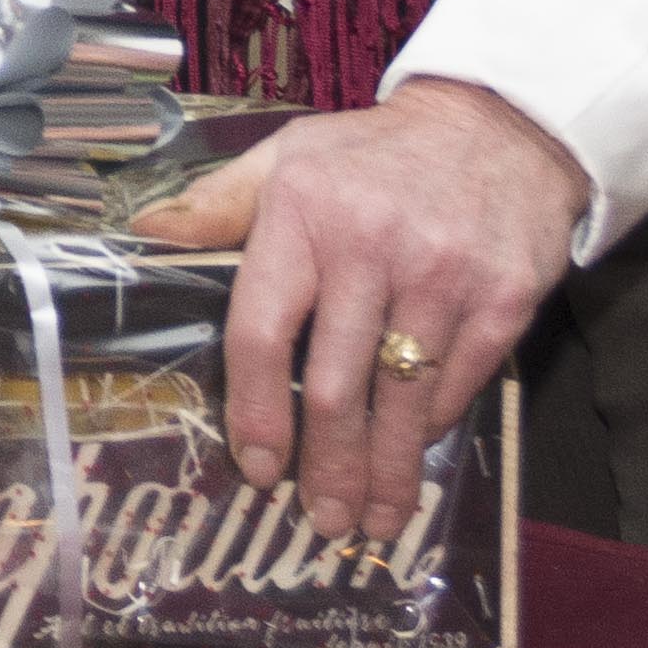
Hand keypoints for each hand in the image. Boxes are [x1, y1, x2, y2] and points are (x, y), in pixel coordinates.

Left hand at [128, 80, 585, 547]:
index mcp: (304, 213)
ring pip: (402, 402)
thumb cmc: (374, 155)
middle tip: (321, 520)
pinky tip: (414, 453)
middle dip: (326, 467)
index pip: (263, 332)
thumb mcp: (288, 158)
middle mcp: (372, 247)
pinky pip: (457, 385)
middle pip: (337, 386)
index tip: (257, 466)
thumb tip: (144, 236)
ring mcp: (443, 276)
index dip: (256, 410)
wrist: (499, 126)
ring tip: (372, 521)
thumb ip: (217, 204)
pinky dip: (431, 427)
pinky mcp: (504, 298)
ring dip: (385, 474)